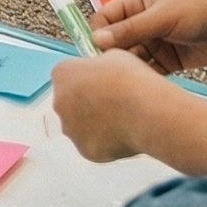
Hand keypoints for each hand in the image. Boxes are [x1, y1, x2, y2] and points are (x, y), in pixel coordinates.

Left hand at [49, 50, 167, 162]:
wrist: (147, 110)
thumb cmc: (132, 81)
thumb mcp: (114, 56)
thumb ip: (99, 64)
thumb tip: (102, 70)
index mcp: (62, 73)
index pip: (67, 75)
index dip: (86, 78)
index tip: (100, 81)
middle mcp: (59, 102)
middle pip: (70, 102)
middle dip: (87, 102)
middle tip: (112, 102)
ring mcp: (70, 129)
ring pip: (80, 126)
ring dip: (94, 123)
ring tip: (121, 118)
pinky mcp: (84, 149)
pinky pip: (93, 144)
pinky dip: (105, 141)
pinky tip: (123, 133)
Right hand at [90, 0, 206, 74]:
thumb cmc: (203, 8)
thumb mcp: (162, 16)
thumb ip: (130, 29)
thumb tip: (97, 40)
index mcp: (137, 2)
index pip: (104, 19)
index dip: (99, 35)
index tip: (99, 52)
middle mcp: (142, 22)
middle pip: (115, 42)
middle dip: (111, 56)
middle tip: (111, 72)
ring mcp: (155, 42)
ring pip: (130, 59)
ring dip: (128, 70)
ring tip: (128, 81)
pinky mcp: (168, 61)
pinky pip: (148, 72)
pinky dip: (144, 79)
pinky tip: (144, 87)